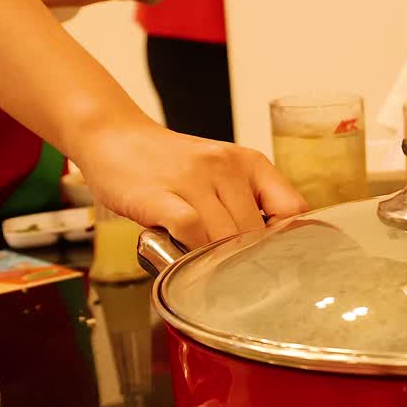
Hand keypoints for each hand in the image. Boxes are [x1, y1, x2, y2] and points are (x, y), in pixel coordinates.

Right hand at [76, 120, 307, 247]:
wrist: (114, 136)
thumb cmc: (171, 164)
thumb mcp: (224, 172)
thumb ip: (250, 202)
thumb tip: (276, 248)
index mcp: (250, 163)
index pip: (292, 209)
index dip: (288, 240)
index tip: (278, 259)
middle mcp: (225, 167)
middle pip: (256, 232)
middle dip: (245, 257)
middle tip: (231, 269)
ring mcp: (192, 179)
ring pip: (226, 236)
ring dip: (217, 258)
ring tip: (205, 261)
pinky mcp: (159, 195)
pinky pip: (191, 231)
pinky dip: (191, 251)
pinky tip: (184, 254)